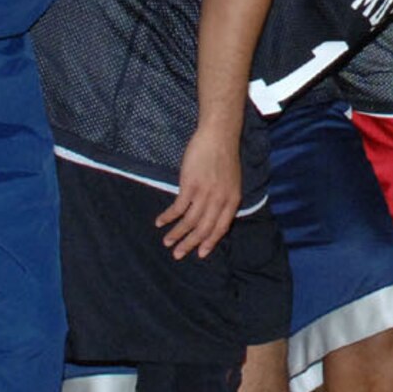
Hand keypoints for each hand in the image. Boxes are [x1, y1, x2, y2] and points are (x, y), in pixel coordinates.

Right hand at [158, 125, 240, 258]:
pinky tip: (160, 222)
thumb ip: (223, 199)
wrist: (218, 136)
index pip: (221, 228)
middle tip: (177, 255)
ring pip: (189, 222)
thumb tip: (212, 216)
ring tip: (166, 242)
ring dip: (176, 234)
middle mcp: (219, 200)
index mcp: (232, 200)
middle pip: (203, 229)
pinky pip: (178, 208)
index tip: (200, 254)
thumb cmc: (224, 157)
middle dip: (189, 244)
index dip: (209, 242)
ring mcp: (205, 194)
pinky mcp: (190, 185)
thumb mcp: (231, 182)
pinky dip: (168, 217)